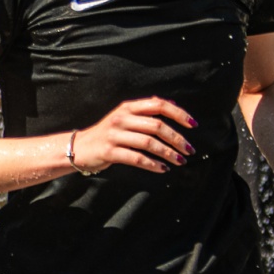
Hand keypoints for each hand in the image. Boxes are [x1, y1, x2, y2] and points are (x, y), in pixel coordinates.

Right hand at [70, 97, 195, 173]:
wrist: (80, 147)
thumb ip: (146, 112)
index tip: (193, 125)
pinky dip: (153, 164)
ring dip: (168, 153)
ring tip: (180, 161)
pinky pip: (136, 158)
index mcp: (128, 107)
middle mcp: (121, 118)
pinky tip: (163, 169)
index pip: (159, 105)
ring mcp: (114, 135)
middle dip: (177, 139)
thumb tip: (173, 106)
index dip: (179, 114)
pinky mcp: (109, 152)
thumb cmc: (107, 134)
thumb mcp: (124, 118)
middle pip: (157, 126)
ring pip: (149, 143)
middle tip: (189, 150)